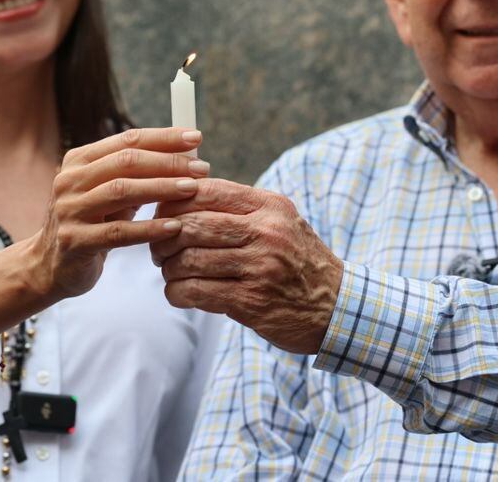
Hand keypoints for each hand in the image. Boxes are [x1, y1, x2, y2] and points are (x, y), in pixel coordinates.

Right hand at [30, 127, 208, 302]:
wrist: (49, 265)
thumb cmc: (91, 223)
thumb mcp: (109, 194)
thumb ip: (137, 175)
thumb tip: (186, 155)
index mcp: (79, 160)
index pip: (127, 140)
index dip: (164, 137)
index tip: (195, 137)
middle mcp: (70, 180)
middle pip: (126, 161)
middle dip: (168, 161)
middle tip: (201, 167)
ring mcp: (70, 210)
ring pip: (122, 191)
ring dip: (162, 188)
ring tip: (193, 189)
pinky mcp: (75, 241)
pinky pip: (119, 233)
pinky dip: (150, 228)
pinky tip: (175, 226)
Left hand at [151, 179, 342, 353]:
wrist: (337, 306)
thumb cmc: (298, 261)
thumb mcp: (280, 222)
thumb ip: (239, 208)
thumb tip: (182, 195)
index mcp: (269, 206)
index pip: (206, 190)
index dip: (173, 201)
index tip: (161, 215)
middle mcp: (265, 232)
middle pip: (191, 224)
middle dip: (163, 238)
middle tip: (159, 250)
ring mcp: (260, 267)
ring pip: (188, 259)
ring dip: (169, 269)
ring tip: (171, 273)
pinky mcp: (252, 301)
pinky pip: (196, 291)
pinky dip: (177, 293)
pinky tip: (179, 294)